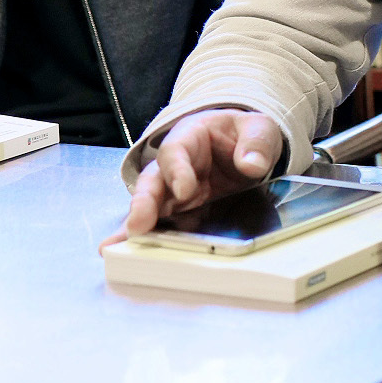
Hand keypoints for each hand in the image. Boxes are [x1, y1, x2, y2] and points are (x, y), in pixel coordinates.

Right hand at [102, 107, 285, 246]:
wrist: (245, 146)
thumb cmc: (244, 134)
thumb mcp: (259, 127)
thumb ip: (256, 142)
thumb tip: (252, 165)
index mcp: (190, 136)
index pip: (175, 151)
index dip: (177, 170)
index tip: (184, 191)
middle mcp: (174, 165)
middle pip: (152, 182)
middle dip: (144, 204)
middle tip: (138, 226)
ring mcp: (174, 191)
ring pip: (152, 207)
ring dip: (140, 227)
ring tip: (122, 248)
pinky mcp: (181, 211)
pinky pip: (163, 224)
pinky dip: (151, 239)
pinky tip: (131, 255)